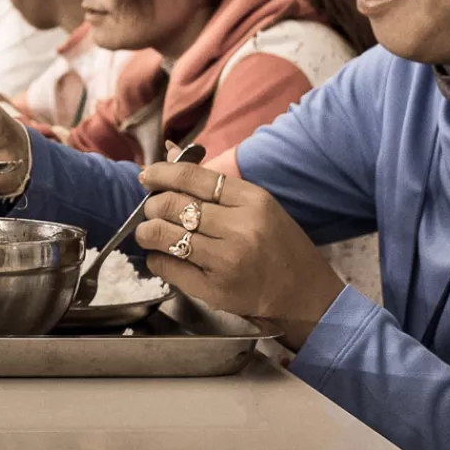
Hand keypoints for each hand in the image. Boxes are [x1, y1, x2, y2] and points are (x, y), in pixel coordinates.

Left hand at [133, 162, 346, 350]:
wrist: (303, 294)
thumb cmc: (278, 245)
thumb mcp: (257, 207)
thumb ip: (214, 186)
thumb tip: (169, 156)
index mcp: (252, 200)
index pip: (193, 177)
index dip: (161, 174)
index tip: (146, 177)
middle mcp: (239, 228)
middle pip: (171, 205)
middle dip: (151, 207)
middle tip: (152, 212)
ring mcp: (226, 260)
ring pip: (162, 235)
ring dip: (146, 232)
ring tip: (149, 233)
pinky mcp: (214, 289)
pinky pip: (167, 267)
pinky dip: (156, 259)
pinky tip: (163, 257)